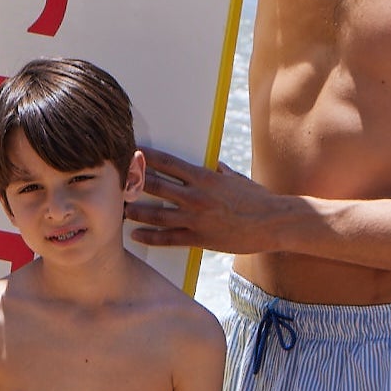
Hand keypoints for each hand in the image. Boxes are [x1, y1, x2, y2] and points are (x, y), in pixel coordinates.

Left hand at [126, 150, 286, 254]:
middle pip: (156, 186)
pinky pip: (169, 238)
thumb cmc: (257, 199)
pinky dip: (150, 236)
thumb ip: (219, 172)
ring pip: (157, 213)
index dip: (146, 157)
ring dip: (136, 211)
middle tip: (115, 180)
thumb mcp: (235, 178)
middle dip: (134, 182)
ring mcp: (197, 218)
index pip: (168, 163)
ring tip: (119, 209)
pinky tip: (136, 234)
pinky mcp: (200, 239)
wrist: (274, 222)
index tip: (131, 151)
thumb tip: (211, 165)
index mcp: (205, 177)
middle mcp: (197, 196)